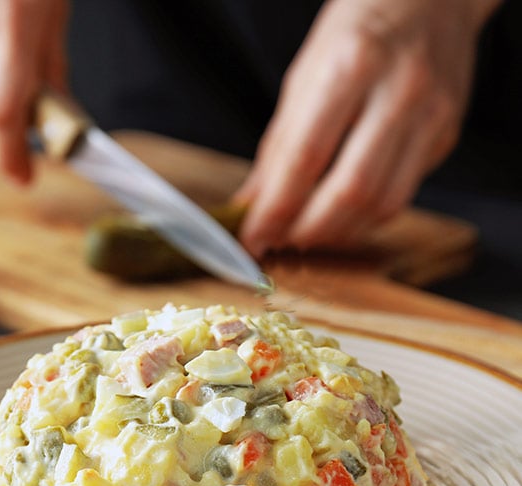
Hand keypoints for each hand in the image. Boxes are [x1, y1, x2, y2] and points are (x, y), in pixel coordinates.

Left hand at [236, 0, 501, 255]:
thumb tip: (252, 205)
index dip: (274, 211)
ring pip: (382, 204)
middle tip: (279, 241)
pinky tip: (341, 217)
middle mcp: (398, 91)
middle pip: (349, 192)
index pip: (304, 159)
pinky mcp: (446, 135)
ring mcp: (430, 115)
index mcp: (351, 65)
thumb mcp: (303, 76)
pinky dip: (364, 218)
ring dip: (336, 233)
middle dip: (306, 231)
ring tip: (306, 234)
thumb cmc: (357, 32)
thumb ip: (279, 146)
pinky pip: (402, 195)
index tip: (252, 238)